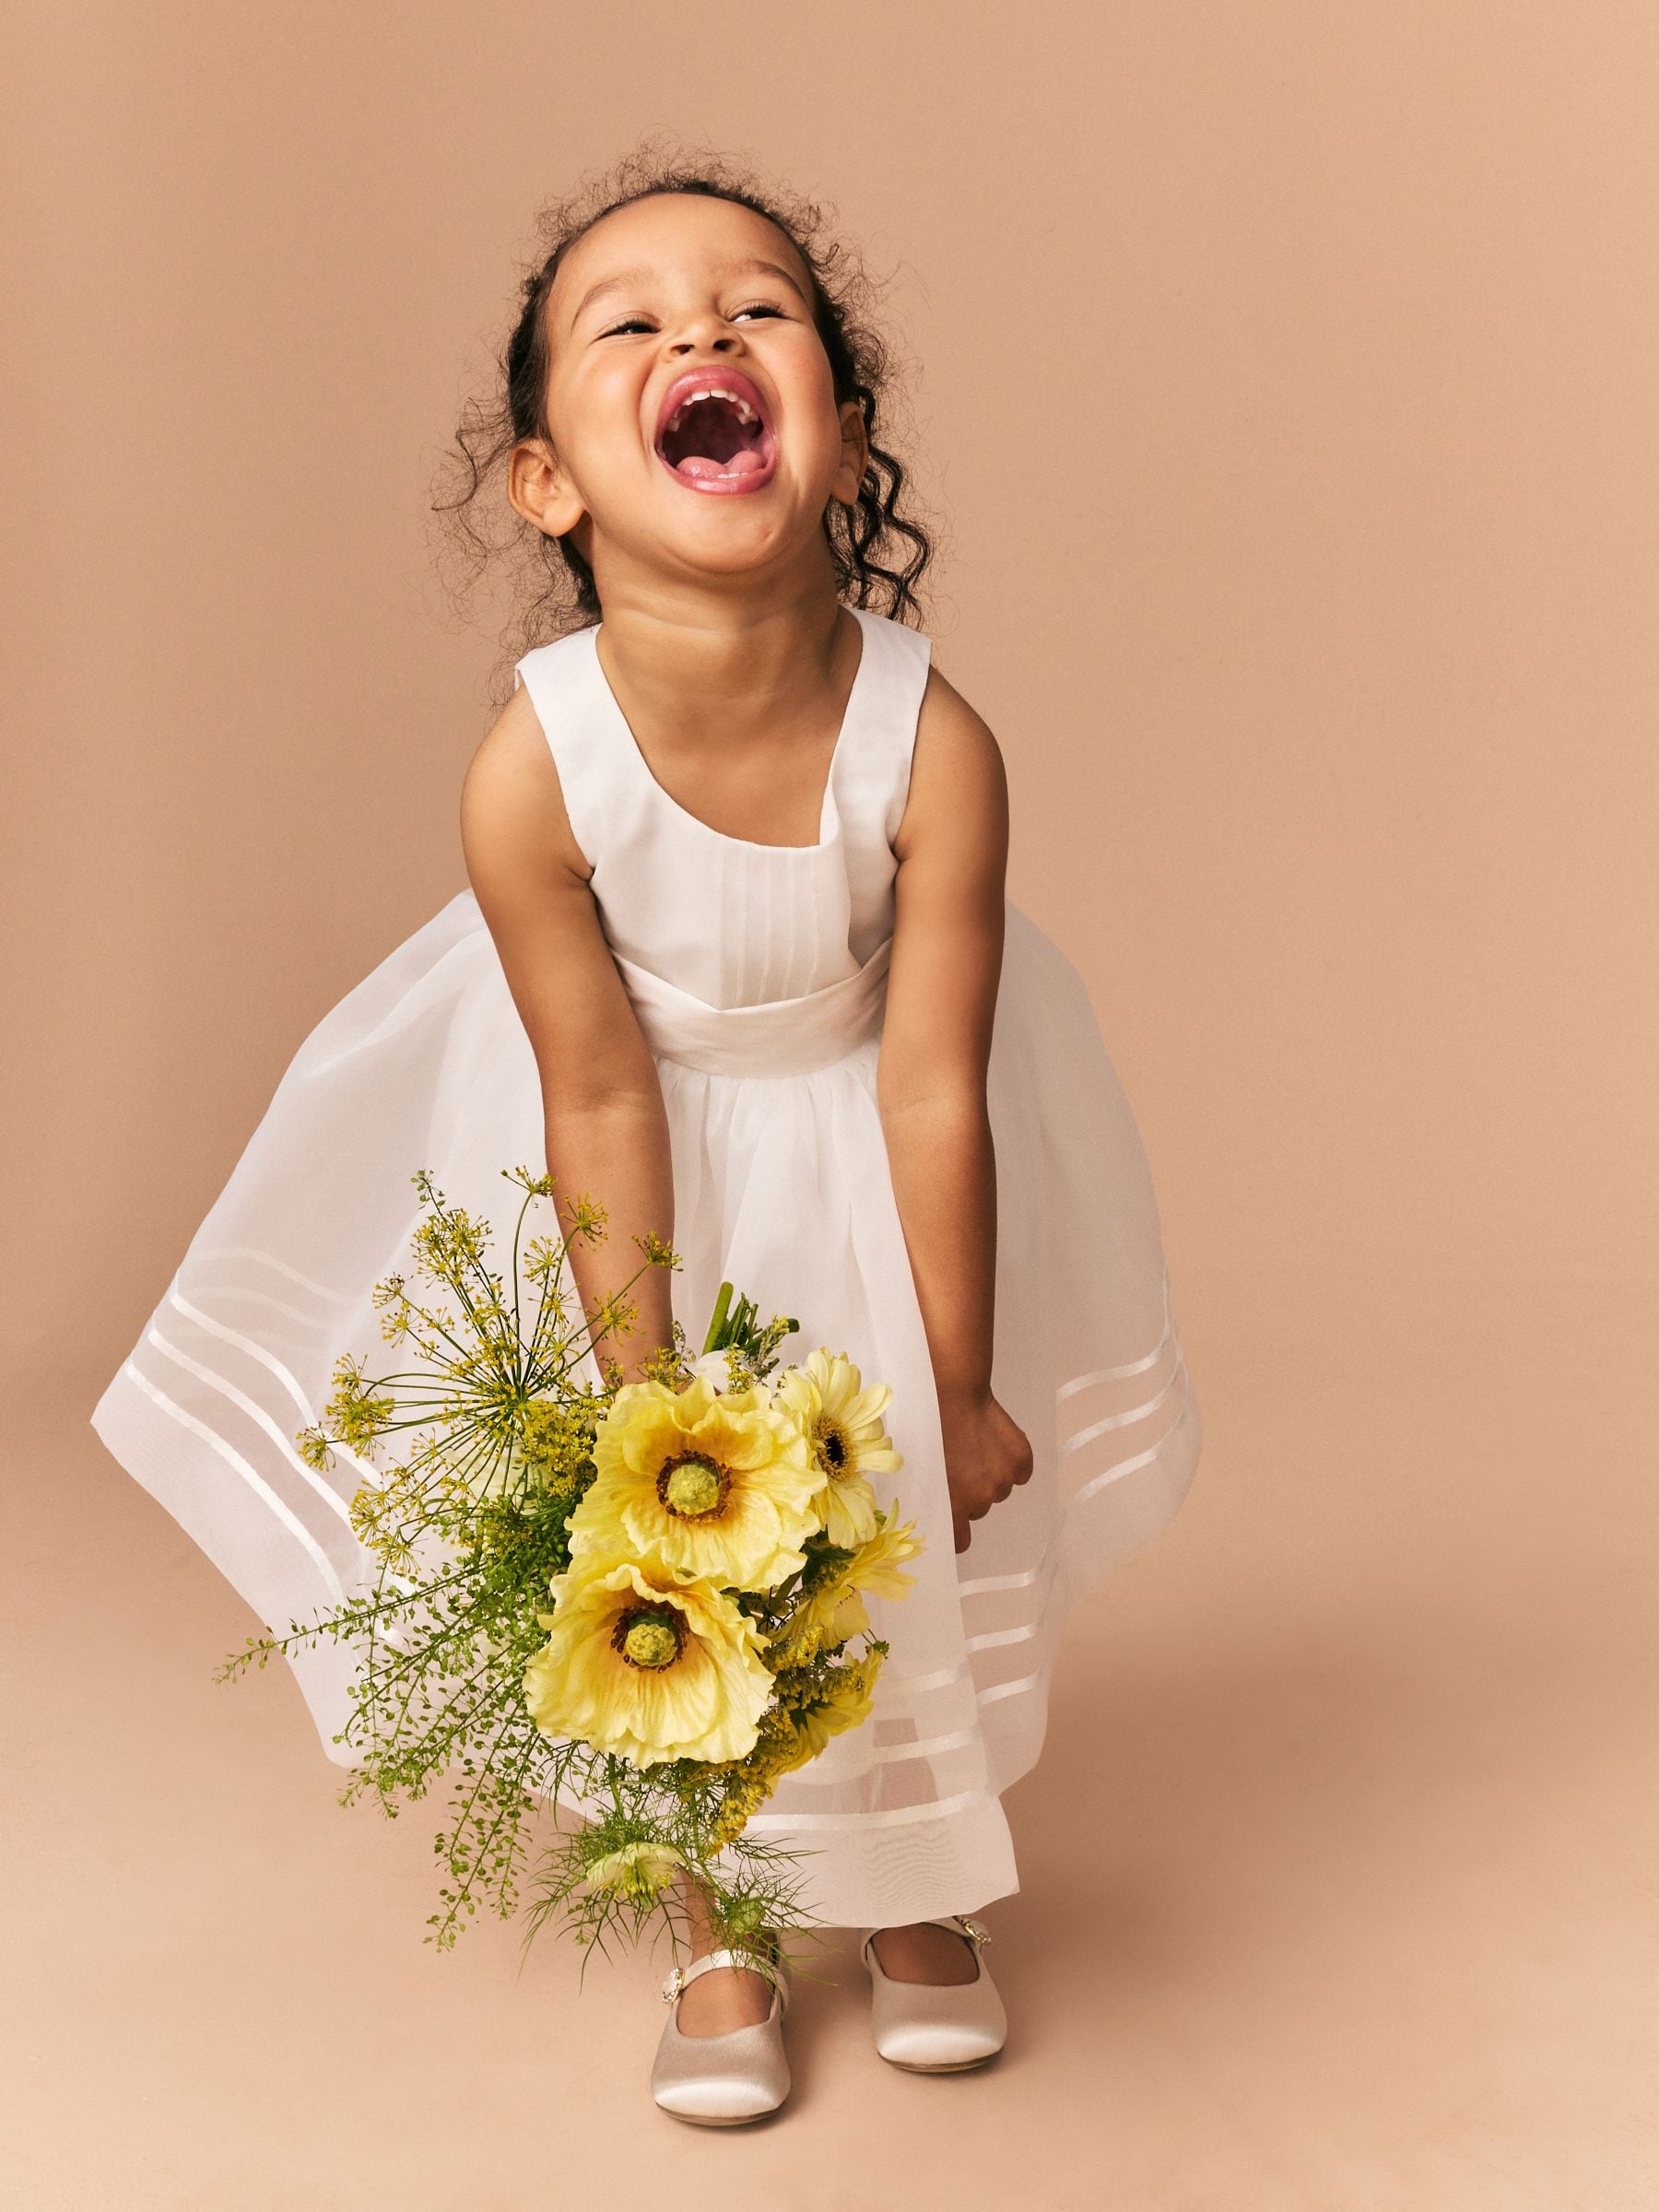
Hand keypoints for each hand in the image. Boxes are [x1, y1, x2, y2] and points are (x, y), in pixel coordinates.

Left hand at [937, 1386, 1033, 1552]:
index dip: (957, 1531)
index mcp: (953, 1504)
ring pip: (998, 1488)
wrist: (950, 1393)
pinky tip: (994, 1442)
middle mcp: (981, 1498)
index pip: (961, 1541)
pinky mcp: (1021, 1460)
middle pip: (978, 1508)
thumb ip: (930, 1494)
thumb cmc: (925, 1426)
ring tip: (972, 1446)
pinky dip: (1010, 1461)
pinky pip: (1019, 1472)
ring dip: (989, 1474)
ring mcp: (1003, 1479)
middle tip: (956, 1464)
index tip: (953, 1521)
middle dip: (969, 1491)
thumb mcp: (918, 1468)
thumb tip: (931, 1507)